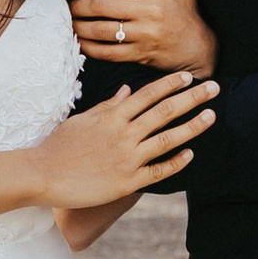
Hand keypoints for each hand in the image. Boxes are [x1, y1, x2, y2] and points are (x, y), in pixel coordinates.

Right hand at [31, 72, 217, 211]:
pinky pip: (158, 171)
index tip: (188, 77)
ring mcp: (127, 158)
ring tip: (211, 116)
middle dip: (192, 98)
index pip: (148, 94)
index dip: (170, 84)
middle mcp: (124, 134)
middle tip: (214, 87)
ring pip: (168, 138)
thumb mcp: (82, 120)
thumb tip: (126, 91)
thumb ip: (108, 106)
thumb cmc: (58, 146)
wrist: (43, 175)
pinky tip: (191, 154)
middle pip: (165, 111)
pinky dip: (176, 162)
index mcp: (113, 116)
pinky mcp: (127, 181)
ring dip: (192, 126)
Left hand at [72, 0, 215, 77]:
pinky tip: (81, 42)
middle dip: (79, 6)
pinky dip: (90, 48)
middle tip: (69, 6)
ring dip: (80, 27)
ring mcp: (144, 35)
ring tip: (71, 23)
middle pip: (101, 6)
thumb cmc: (187, 12)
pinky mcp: (141, 54)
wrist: (200, 47)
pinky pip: (108, 52)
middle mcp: (148, 11)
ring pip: (101, 30)